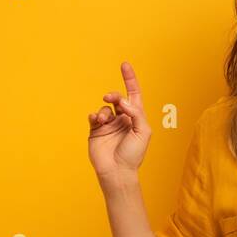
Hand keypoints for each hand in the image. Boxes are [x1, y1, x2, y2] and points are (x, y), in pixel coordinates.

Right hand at [88, 61, 152, 182]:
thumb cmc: (133, 154)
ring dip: (104, 111)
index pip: (133, 94)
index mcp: (135, 118)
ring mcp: (108, 124)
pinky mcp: (96, 130)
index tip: (125, 65)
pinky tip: (96, 120)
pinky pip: (93, 116)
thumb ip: (136, 113)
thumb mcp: (143, 132)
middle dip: (113, 94)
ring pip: (104, 107)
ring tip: (103, 120)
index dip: (130, 79)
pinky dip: (94, 115)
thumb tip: (122, 101)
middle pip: (117, 98)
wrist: (117, 171)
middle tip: (110, 97)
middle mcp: (122, 119)